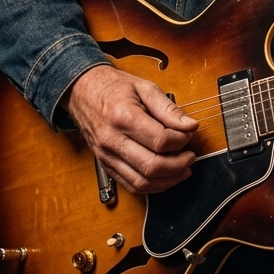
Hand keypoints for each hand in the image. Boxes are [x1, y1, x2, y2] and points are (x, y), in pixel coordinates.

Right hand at [61, 64, 198, 193]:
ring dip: (168, 180)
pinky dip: (152, 186)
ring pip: (142, 182)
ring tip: (183, 169)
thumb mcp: (145, 87)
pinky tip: (166, 177)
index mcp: (123, 117)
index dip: (181, 140)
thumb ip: (169, 109)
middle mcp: (112, 140)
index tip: (188, 133)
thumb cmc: (114, 88)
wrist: (82, 92)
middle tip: (191, 156)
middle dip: (178, 165)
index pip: (160, 140)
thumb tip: (190, 126)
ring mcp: (106, 156)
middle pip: (151, 166)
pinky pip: (131, 185)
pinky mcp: (105, 165)